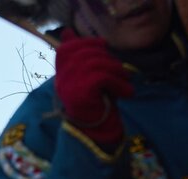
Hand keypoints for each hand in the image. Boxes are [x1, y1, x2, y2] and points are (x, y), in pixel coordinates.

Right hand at [54, 29, 133, 146]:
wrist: (97, 137)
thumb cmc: (97, 105)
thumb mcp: (90, 77)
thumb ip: (82, 56)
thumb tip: (67, 31)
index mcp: (61, 74)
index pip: (68, 48)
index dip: (87, 42)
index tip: (104, 46)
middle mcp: (61, 80)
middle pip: (86, 53)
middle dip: (109, 58)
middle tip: (121, 72)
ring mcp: (69, 87)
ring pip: (97, 64)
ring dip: (118, 72)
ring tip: (126, 83)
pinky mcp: (81, 94)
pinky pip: (103, 77)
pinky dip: (120, 84)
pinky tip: (127, 94)